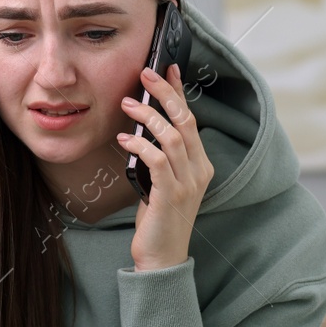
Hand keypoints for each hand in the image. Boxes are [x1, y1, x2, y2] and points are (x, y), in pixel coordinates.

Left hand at [115, 62, 214, 270]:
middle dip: (165, 93)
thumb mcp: (162, 183)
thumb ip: (160, 159)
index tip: (167, 69)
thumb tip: (141, 130)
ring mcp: (188, 182)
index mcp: (201, 164)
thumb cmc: (159, 220)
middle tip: (145, 74)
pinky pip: (157, 160)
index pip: (191, 120)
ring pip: (172, 136)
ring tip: (126, 105)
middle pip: (185, 121)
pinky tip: (124, 138)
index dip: (179, 93)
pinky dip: (140, 144)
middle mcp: (200, 170)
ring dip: (148, 116)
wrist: (162, 257)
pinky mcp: (171, 194)